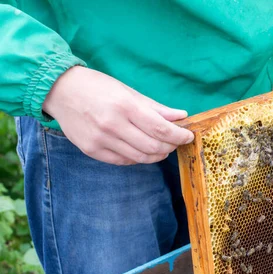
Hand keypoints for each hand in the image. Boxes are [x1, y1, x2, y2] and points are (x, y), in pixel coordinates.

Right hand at [43, 66, 193, 165]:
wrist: (59, 91)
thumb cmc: (97, 87)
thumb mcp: (128, 92)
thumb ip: (156, 108)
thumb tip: (181, 117)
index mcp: (124, 106)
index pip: (161, 129)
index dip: (179, 136)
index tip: (188, 136)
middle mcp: (112, 125)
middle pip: (153, 147)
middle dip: (170, 147)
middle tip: (175, 142)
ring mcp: (101, 140)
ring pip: (140, 158)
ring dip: (156, 155)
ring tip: (161, 147)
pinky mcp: (91, 150)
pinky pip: (123, 161)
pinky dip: (138, 158)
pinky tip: (141, 149)